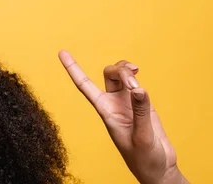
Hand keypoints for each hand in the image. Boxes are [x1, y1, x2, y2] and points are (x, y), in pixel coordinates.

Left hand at [59, 51, 185, 183]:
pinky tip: (140, 81)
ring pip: (120, 74)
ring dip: (127, 70)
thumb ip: (141, 112)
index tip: (61, 52)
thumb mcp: (142, 137)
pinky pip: (133, 81)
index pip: (84, 85)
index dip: (72, 68)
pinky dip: (135, 76)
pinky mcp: (140, 103)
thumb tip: (139, 88)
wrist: (158, 169)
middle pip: (108, 74)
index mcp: (105, 111)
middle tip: (134, 82)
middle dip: (120, 70)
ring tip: (137, 77)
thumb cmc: (144, 159)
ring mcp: (126, 101)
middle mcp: (112, 103)